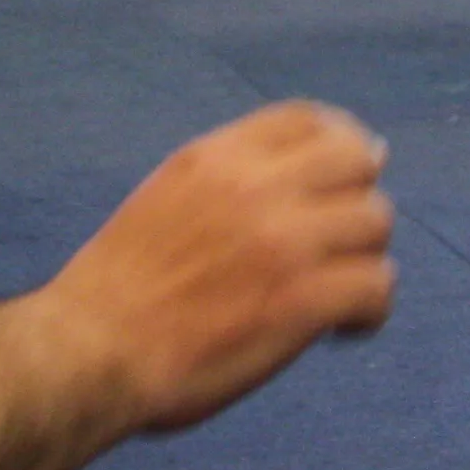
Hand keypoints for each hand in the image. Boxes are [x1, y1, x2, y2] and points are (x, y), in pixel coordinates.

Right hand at [41, 100, 395, 432]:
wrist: (92, 351)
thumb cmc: (117, 290)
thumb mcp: (165, 198)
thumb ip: (225, 182)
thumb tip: (292, 178)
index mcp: (216, 158)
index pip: (306, 117)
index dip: (338, 141)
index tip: (342, 176)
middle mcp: (256, 187)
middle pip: (358, 160)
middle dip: (358, 197)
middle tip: (342, 241)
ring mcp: (284, 242)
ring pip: (376, 222)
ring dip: (365, 257)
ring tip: (340, 292)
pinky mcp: (303, 301)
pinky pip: (376, 286)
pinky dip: (370, 310)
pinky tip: (343, 330)